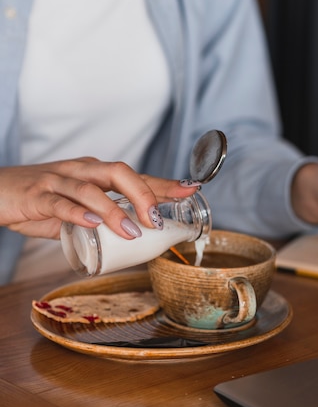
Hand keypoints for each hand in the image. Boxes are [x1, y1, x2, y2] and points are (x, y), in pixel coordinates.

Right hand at [0, 157, 198, 239]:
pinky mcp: (38, 195)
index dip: (162, 183)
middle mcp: (81, 171)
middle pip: (119, 173)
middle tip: (158, 219)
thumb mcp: (76, 209)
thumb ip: (100, 218)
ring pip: (92, 189)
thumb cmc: (38, 200)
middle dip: (144, 194)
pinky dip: (78, 213)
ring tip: (132, 230)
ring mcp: (59, 181)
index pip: (134, 176)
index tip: (190, 189)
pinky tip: (93, 224)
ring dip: (114, 211)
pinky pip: (60, 202)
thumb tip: (128, 235)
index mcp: (94, 174)